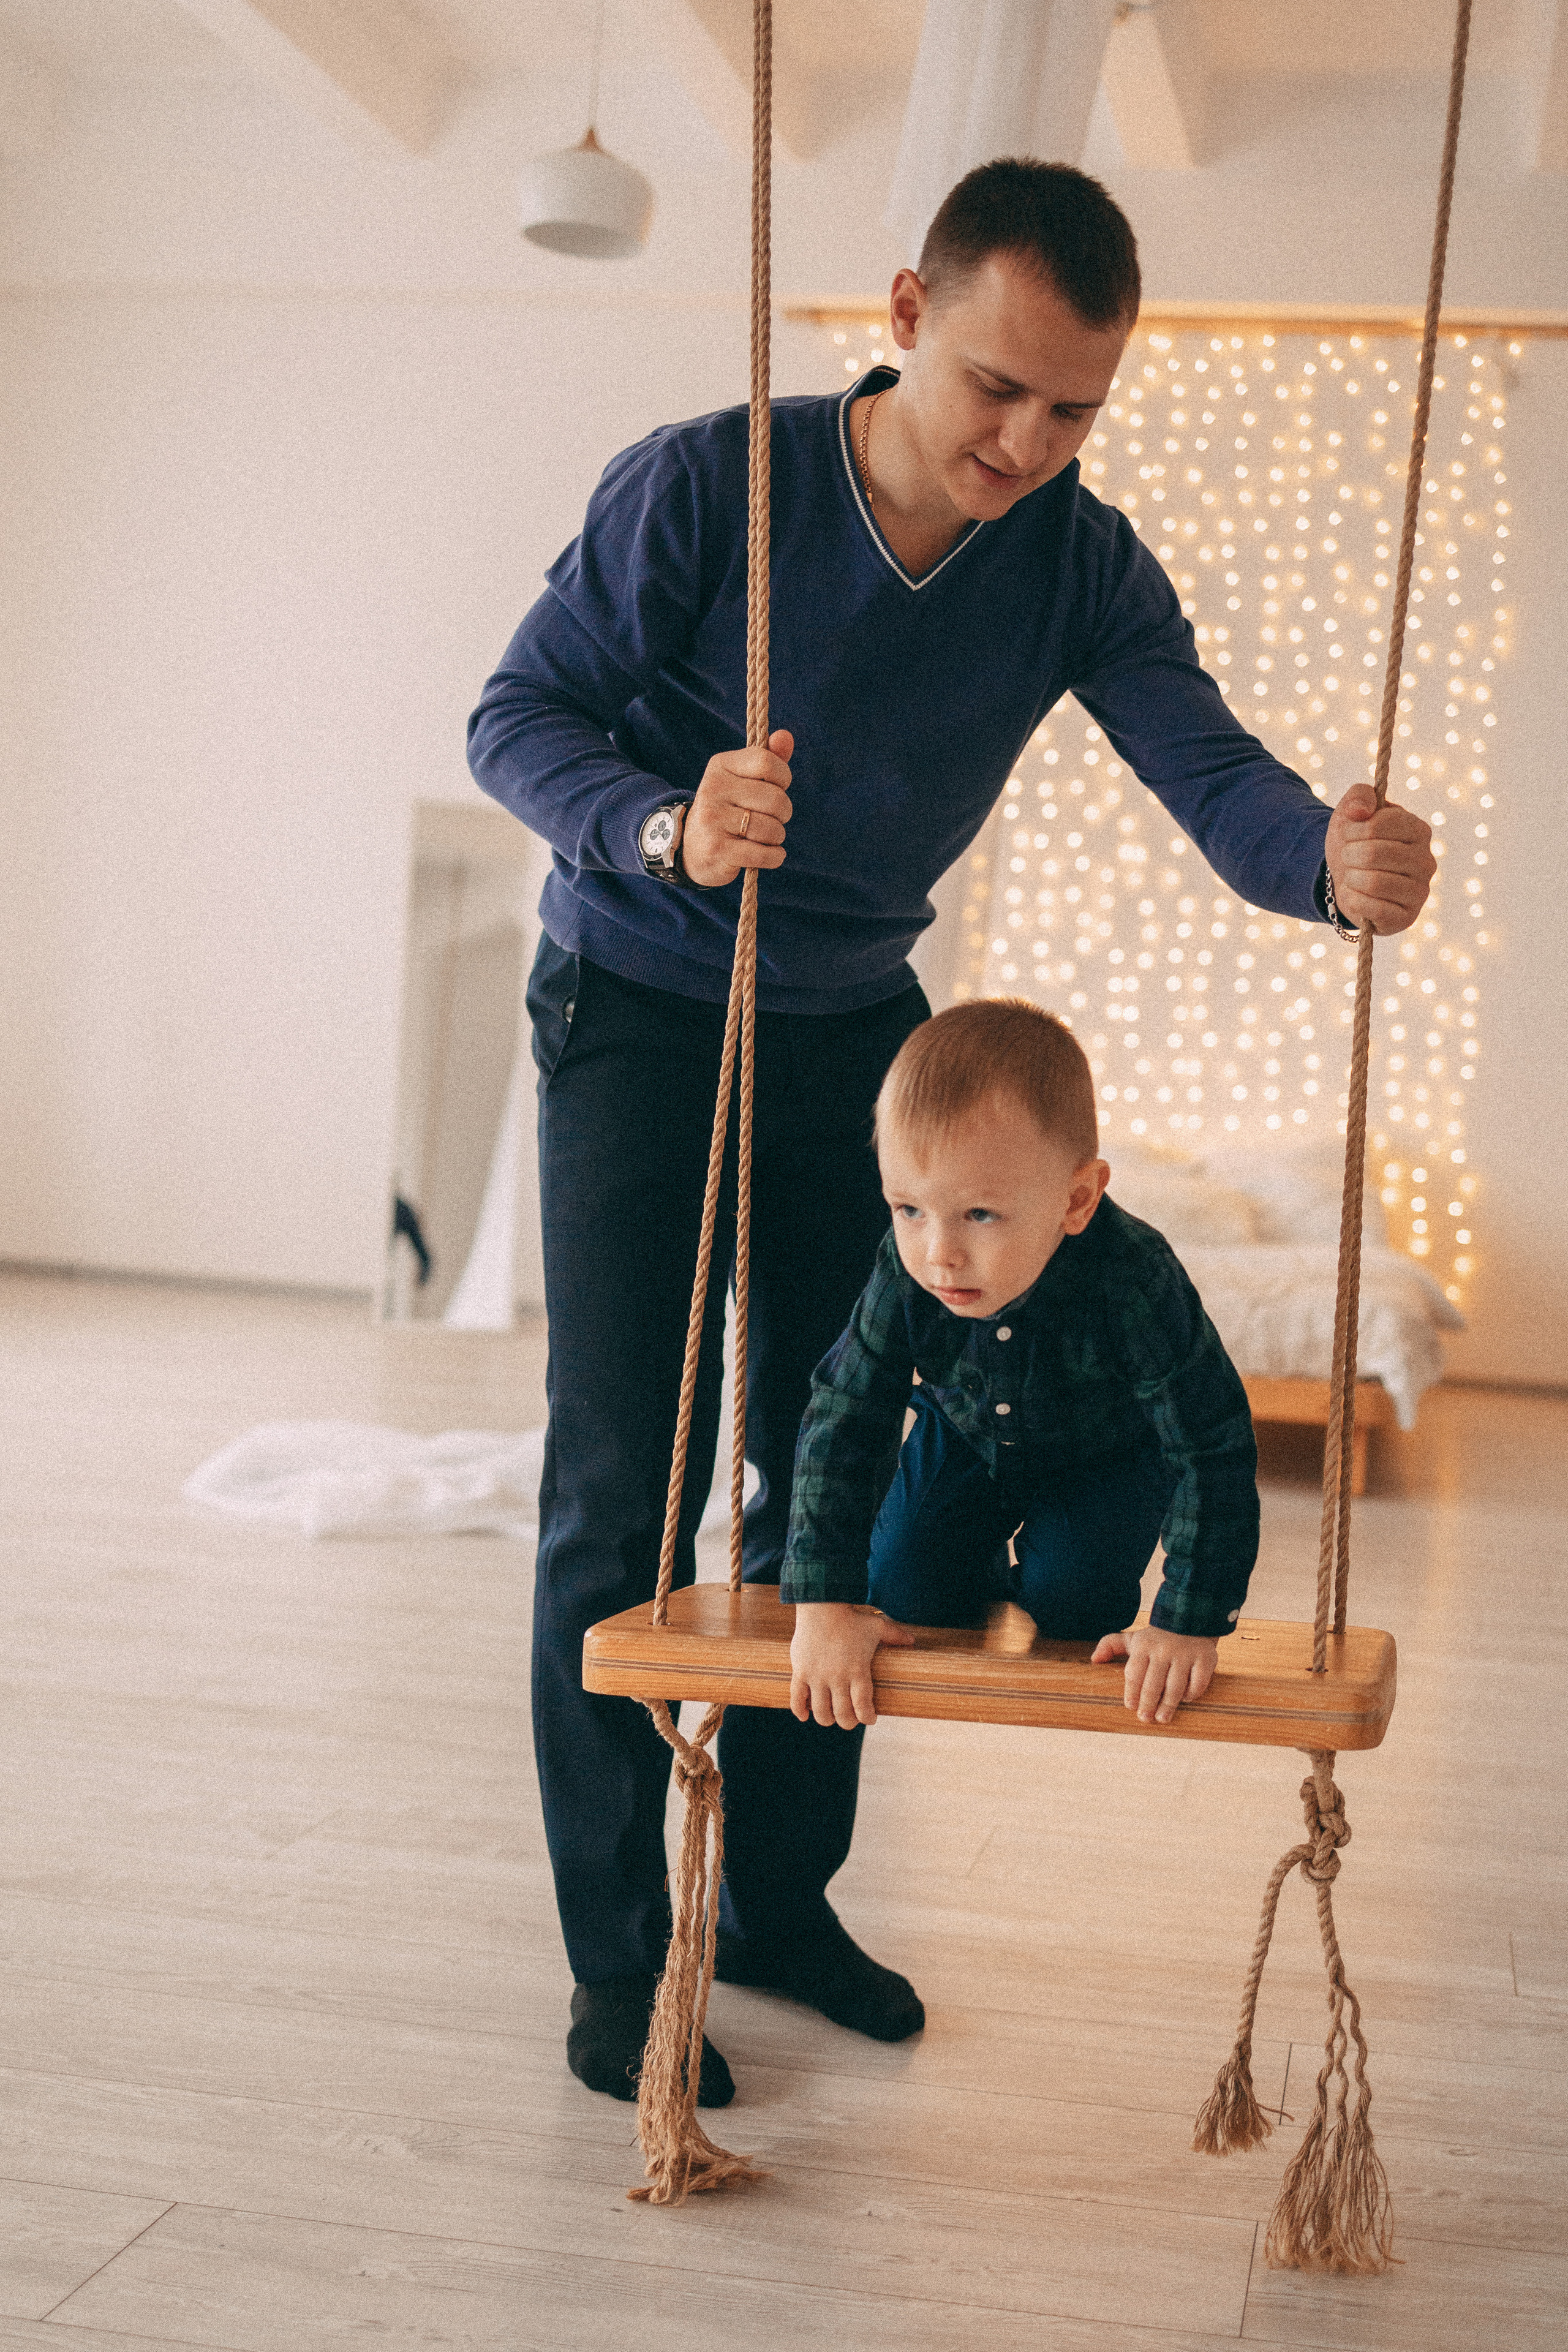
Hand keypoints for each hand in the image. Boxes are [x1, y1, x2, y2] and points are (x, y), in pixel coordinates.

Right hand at [681, 728, 793, 887]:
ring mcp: (713, 819)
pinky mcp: (717, 848)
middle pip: (775, 799)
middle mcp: (713, 788)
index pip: (767, 762)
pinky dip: (775, 856)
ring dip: (777, 837)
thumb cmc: (727, 809)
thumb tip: (786, 736)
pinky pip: (762, 853)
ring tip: (766, 837)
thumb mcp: (742, 779)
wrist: (692, 847)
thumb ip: (767, 759)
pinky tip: (772, 854)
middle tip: (773, 818)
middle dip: (783, 813)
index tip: (779, 787)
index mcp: (721, 765)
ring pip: (771, 828)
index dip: (783, 777)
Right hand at [789, 1600, 916, 1728]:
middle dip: (849, 1722)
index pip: (863, 1707)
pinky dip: (800, 1711)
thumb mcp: (877, 1627)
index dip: (867, 1718)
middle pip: (843, 1715)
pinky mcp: (801, 1671)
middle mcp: (837, 1677)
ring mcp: (817, 1676)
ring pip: (821, 1712)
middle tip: (850, 1719)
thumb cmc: (851, 1618)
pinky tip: (805, 1715)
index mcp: (858, 1671)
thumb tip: (912, 1640)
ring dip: (827, 1719)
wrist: (822, 1605)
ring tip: (831, 1716)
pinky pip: (797, 1698)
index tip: (870, 1718)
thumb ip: (895, 1636)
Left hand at [1091, 1624, 1219, 1724]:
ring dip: (1168, 1705)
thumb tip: (1094, 1660)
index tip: (1130, 1706)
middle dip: (1148, 1704)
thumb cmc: (1157, 1638)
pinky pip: (1198, 1682)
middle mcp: (1163, 1650)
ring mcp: (1185, 1654)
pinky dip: (1192, 1694)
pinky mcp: (1205, 1658)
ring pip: (1175, 1686)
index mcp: (1144, 1646)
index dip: (1131, 1692)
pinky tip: (1186, 1700)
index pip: (1134, 1673)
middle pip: (1153, 1683)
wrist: (1190, 1618)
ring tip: (1162, 1718)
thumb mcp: (1133, 1639)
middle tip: (1145, 1718)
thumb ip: (1111, 1645)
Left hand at [1324, 782, 1435, 935]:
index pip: (1380, 824)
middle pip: (1374, 853)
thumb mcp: (1351, 811)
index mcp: (1419, 830)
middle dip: (1349, 855)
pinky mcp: (1406, 917)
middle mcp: (1426, 861)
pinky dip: (1353, 900)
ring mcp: (1420, 891)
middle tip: (1347, 857)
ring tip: (1351, 876)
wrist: (1345, 877)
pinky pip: (1374, 909)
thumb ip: (1359, 795)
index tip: (1349, 833)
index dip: (1354, 829)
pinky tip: (1354, 895)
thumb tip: (1362, 810)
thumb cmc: (1354, 841)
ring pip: (1375, 882)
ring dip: (1351, 878)